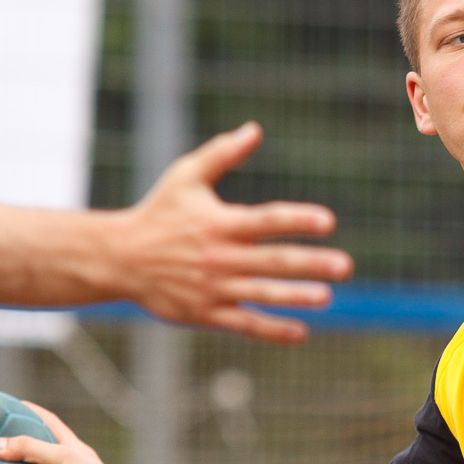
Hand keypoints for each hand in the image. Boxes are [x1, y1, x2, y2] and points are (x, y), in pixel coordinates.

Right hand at [109, 122, 353, 342]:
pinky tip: (301, 333)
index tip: (328, 221)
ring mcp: (214, 287)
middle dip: (311, 264)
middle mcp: (220, 257)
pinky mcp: (206, 312)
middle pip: (273, 261)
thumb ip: (221, 154)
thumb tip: (255, 130)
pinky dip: (272, 330)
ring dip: (296, 297)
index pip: (266, 220)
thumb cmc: (159, 212)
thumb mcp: (185, 177)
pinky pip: (244, 324)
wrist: (118, 258)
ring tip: (327, 297)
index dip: (297, 220)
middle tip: (345, 266)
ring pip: (262, 294)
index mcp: (220, 223)